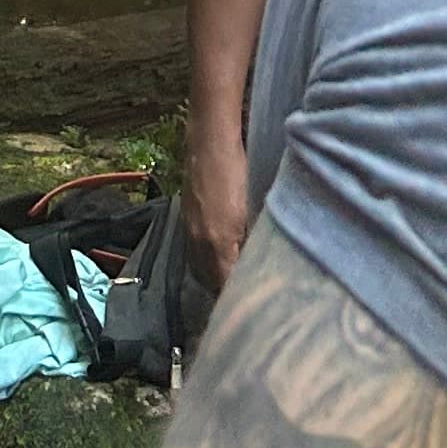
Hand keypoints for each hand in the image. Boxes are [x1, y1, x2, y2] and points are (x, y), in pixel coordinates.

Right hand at [184, 151, 247, 294]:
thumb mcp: (251, 208)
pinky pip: (194, 252)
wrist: (209, 140)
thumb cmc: (236, 171)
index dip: (237, 297)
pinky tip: (220, 257)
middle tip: (245, 297)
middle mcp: (198, 242)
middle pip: (209, 281)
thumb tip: (260, 262)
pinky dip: (206, 261)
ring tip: (233, 281)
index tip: (252, 307)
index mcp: (217, 243)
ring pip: (200, 268)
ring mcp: (188, 230)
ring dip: (214, 278)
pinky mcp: (185, 219)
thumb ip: (253, 240)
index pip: (225, 285)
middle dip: (224, 292)